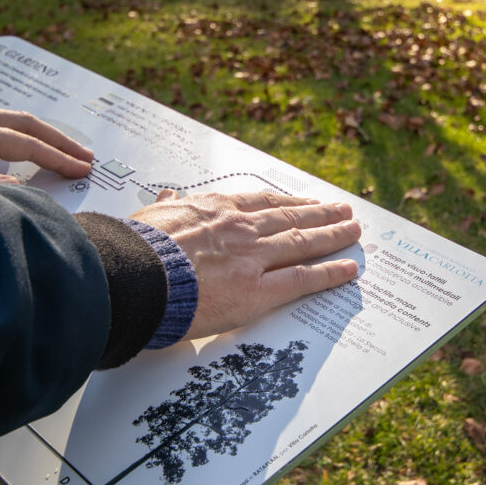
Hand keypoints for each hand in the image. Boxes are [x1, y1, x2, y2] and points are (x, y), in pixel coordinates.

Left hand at [0, 97, 93, 189]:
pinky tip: (13, 148)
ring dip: (40, 134)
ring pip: (9, 120)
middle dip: (59, 140)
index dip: (56, 158)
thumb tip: (19, 192)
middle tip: (86, 156)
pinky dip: (16, 134)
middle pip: (25, 123)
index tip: (82, 170)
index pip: (24, 144)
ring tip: (61, 150)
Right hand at [131, 191, 360, 339]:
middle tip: (343, 211)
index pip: (262, 202)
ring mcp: (253, 258)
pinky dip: (329, 273)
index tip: (305, 201)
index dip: (289, 201)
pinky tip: (348, 269)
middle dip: (321, 213)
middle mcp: (241, 229)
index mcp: (215, 210)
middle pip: (291, 218)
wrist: (132, 276)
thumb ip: (167, 205)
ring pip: (303, 243)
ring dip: (333, 235)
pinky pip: (302, 279)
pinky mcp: (257, 290)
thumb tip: (168, 193)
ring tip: (353, 231)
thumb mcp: (150, 215)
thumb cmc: (133, 249)